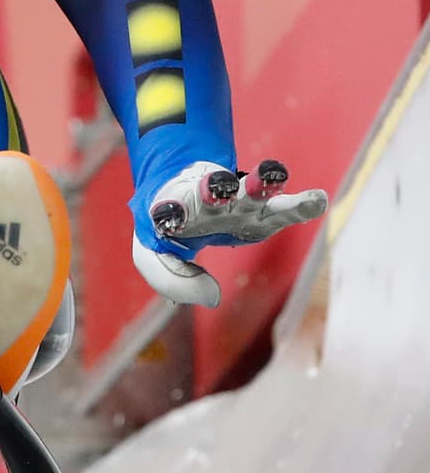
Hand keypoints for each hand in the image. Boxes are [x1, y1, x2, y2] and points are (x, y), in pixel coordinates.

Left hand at [131, 159, 326, 307]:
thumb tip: (212, 297)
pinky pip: (284, 207)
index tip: (167, 213)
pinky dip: (300, 204)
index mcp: (175, 212)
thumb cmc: (169, 229)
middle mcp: (206, 203)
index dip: (170, 212)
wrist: (182, 193)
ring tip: (270, 174)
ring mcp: (236, 202)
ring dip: (257, 184)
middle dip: (218, 188)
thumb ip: (173, 280)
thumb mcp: (154, 258)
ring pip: (249, 191)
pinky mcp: (261, 208)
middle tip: (222, 183)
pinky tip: (318, 199)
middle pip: (214, 193)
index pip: (170, 211)